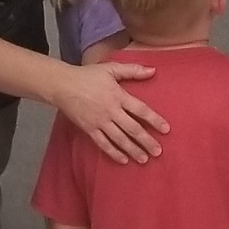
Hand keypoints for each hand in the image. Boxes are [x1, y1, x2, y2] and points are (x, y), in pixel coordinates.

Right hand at [52, 62, 167, 162]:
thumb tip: (153, 70)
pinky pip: (103, 144)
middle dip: (146, 141)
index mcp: (118, 96)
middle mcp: (111, 111)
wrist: (62, 85)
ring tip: (144, 159)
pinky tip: (123, 160)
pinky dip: (114, 153)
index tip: (166, 130)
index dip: (154, 120)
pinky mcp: (89, 129)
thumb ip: (133, 70)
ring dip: (133, 150)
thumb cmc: (88, 75)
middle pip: (132, 129)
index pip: (140, 110)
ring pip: (119, 139)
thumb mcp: (111, 68)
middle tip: (158, 152)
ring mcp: (100, 122)